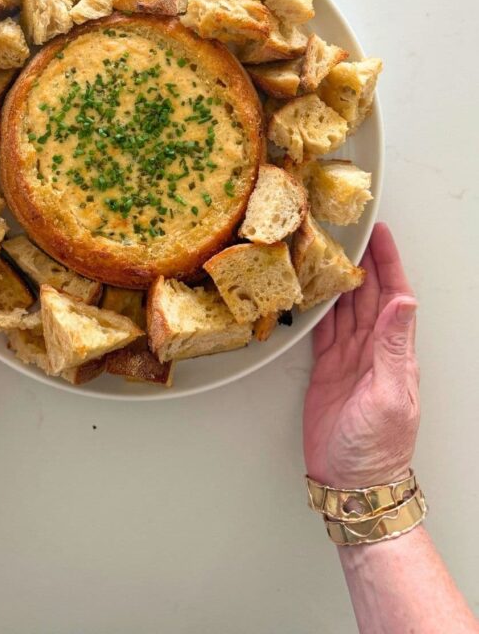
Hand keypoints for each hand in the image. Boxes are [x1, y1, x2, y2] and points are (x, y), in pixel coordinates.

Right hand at [303, 223, 419, 487]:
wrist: (352, 483)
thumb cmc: (377, 449)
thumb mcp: (390, 394)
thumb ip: (394, 346)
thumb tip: (403, 301)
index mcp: (395, 352)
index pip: (394, 295)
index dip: (388, 262)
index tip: (380, 233)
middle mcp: (374, 350)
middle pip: (368, 295)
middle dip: (362, 261)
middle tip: (347, 231)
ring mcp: (350, 359)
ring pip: (345, 308)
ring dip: (338, 280)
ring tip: (327, 251)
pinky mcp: (327, 371)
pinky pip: (323, 330)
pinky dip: (318, 308)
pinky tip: (312, 291)